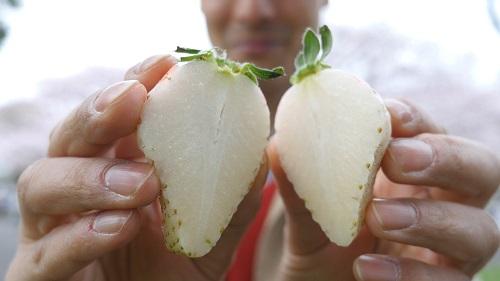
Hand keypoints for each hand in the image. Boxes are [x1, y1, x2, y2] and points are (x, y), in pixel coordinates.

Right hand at [6, 55, 267, 280]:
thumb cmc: (173, 274)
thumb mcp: (210, 235)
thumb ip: (231, 198)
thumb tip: (262, 154)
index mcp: (115, 170)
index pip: (114, 117)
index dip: (134, 83)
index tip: (165, 63)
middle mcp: (77, 191)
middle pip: (68, 136)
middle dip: (98, 112)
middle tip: (133, 98)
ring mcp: (51, 230)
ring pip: (41, 182)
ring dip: (92, 175)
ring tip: (142, 182)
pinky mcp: (38, 273)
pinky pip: (44, 250)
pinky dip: (82, 234)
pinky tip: (121, 224)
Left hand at [268, 98, 499, 280]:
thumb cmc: (323, 243)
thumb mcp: (307, 215)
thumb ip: (300, 186)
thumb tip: (279, 144)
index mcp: (412, 173)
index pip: (432, 132)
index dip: (417, 119)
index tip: (386, 114)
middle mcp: (442, 204)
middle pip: (482, 169)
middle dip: (445, 158)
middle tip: (396, 161)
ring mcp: (449, 250)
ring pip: (478, 229)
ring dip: (428, 218)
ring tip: (376, 218)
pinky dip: (412, 274)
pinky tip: (366, 268)